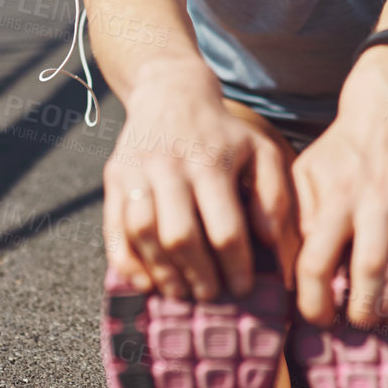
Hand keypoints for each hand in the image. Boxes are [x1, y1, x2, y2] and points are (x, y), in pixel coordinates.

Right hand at [102, 59, 299, 300]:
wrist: (171, 91)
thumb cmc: (224, 133)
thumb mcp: (260, 151)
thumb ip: (274, 196)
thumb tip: (270, 245)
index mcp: (212, 162)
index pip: (225, 228)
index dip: (235, 265)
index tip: (244, 288)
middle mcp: (171, 167)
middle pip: (180, 235)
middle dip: (198, 275)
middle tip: (212, 295)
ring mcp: (137, 171)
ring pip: (143, 233)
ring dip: (162, 271)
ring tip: (182, 292)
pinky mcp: (114, 177)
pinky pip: (114, 228)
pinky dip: (126, 262)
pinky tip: (145, 281)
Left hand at [291, 50, 387, 327]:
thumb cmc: (342, 147)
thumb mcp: (307, 172)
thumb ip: (299, 217)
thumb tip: (297, 269)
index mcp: (334, 197)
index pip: (317, 261)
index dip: (314, 300)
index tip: (318, 318)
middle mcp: (374, 198)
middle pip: (370, 268)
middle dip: (365, 309)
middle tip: (361, 324)